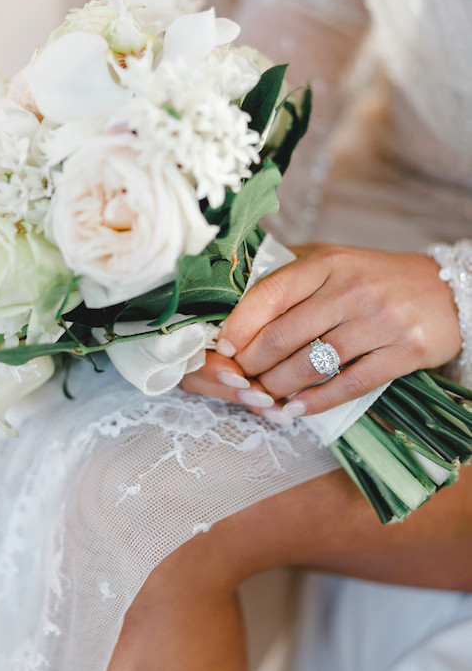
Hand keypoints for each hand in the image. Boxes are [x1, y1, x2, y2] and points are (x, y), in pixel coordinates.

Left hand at [181, 244, 461, 419]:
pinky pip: (349, 385)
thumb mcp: (333, 261)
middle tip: (238, 379)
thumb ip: (289, 275)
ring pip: (311, 364)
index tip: (223, 347)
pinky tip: (294, 409)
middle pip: (284, 335)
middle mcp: (352, 288)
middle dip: (251, 365)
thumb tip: (233, 300)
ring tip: (261, 396)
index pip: (270, 294)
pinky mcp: (404, 351)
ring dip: (276, 388)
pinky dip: (315, 402)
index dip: (239, 326)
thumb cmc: (374, 277)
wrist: (446, 290)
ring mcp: (380, 320)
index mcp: (327, 262)